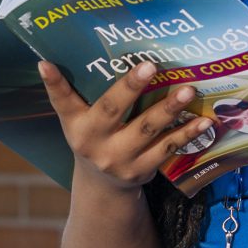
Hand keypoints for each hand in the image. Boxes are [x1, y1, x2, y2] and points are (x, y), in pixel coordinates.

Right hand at [40, 60, 211, 191]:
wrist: (103, 186)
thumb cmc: (90, 137)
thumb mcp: (74, 119)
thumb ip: (64, 92)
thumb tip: (43, 61)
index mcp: (77, 126)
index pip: (64, 101)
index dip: (56, 83)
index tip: (47, 62)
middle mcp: (96, 143)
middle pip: (114, 111)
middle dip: (132, 88)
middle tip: (151, 65)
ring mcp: (121, 159)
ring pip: (147, 131)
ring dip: (169, 110)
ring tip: (188, 90)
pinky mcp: (144, 170)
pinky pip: (168, 148)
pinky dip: (187, 134)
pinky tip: (204, 121)